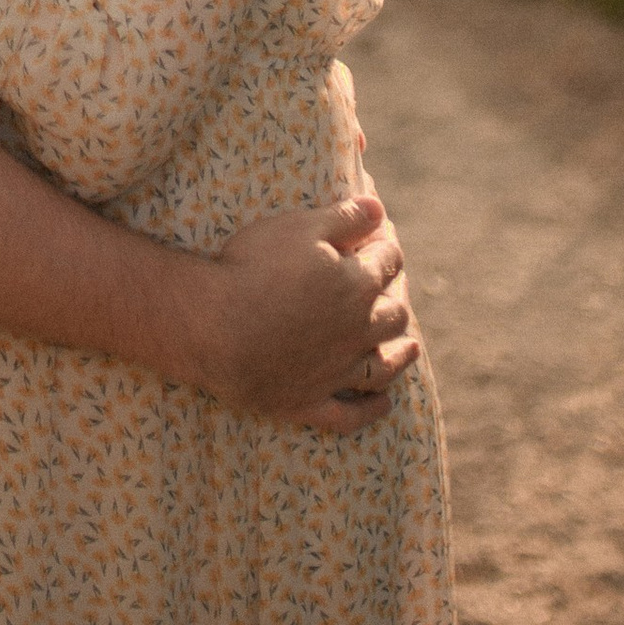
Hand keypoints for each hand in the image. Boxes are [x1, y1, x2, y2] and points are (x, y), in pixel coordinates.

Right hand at [197, 191, 420, 433]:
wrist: (213, 326)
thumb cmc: (253, 268)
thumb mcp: (300, 227)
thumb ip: (345, 217)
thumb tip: (381, 210)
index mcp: (356, 285)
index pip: (388, 261)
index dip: (386, 246)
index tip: (381, 238)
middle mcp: (357, 332)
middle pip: (394, 315)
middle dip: (398, 296)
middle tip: (393, 288)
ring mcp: (335, 372)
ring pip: (384, 366)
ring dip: (400, 355)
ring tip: (410, 347)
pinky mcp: (309, 402)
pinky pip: (351, 414)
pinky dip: (371, 410)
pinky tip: (383, 404)